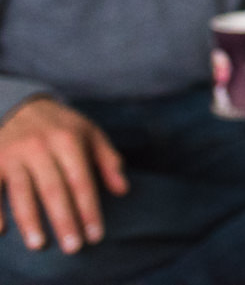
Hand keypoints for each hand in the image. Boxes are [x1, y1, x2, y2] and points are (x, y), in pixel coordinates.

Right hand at [0, 97, 127, 253]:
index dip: (89, 209)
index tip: (96, 235)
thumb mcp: (90, 133)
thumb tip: (123, 190)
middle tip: (73, 247)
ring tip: (39, 245)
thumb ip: (108, 160)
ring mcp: (14, 155)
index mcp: (68, 141)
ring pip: (22, 192)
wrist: (22, 106)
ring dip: (30, 220)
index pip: (81, 181)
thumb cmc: (62, 126)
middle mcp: (40, 147)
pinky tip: (1, 232)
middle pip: (54, 189)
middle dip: (64, 220)